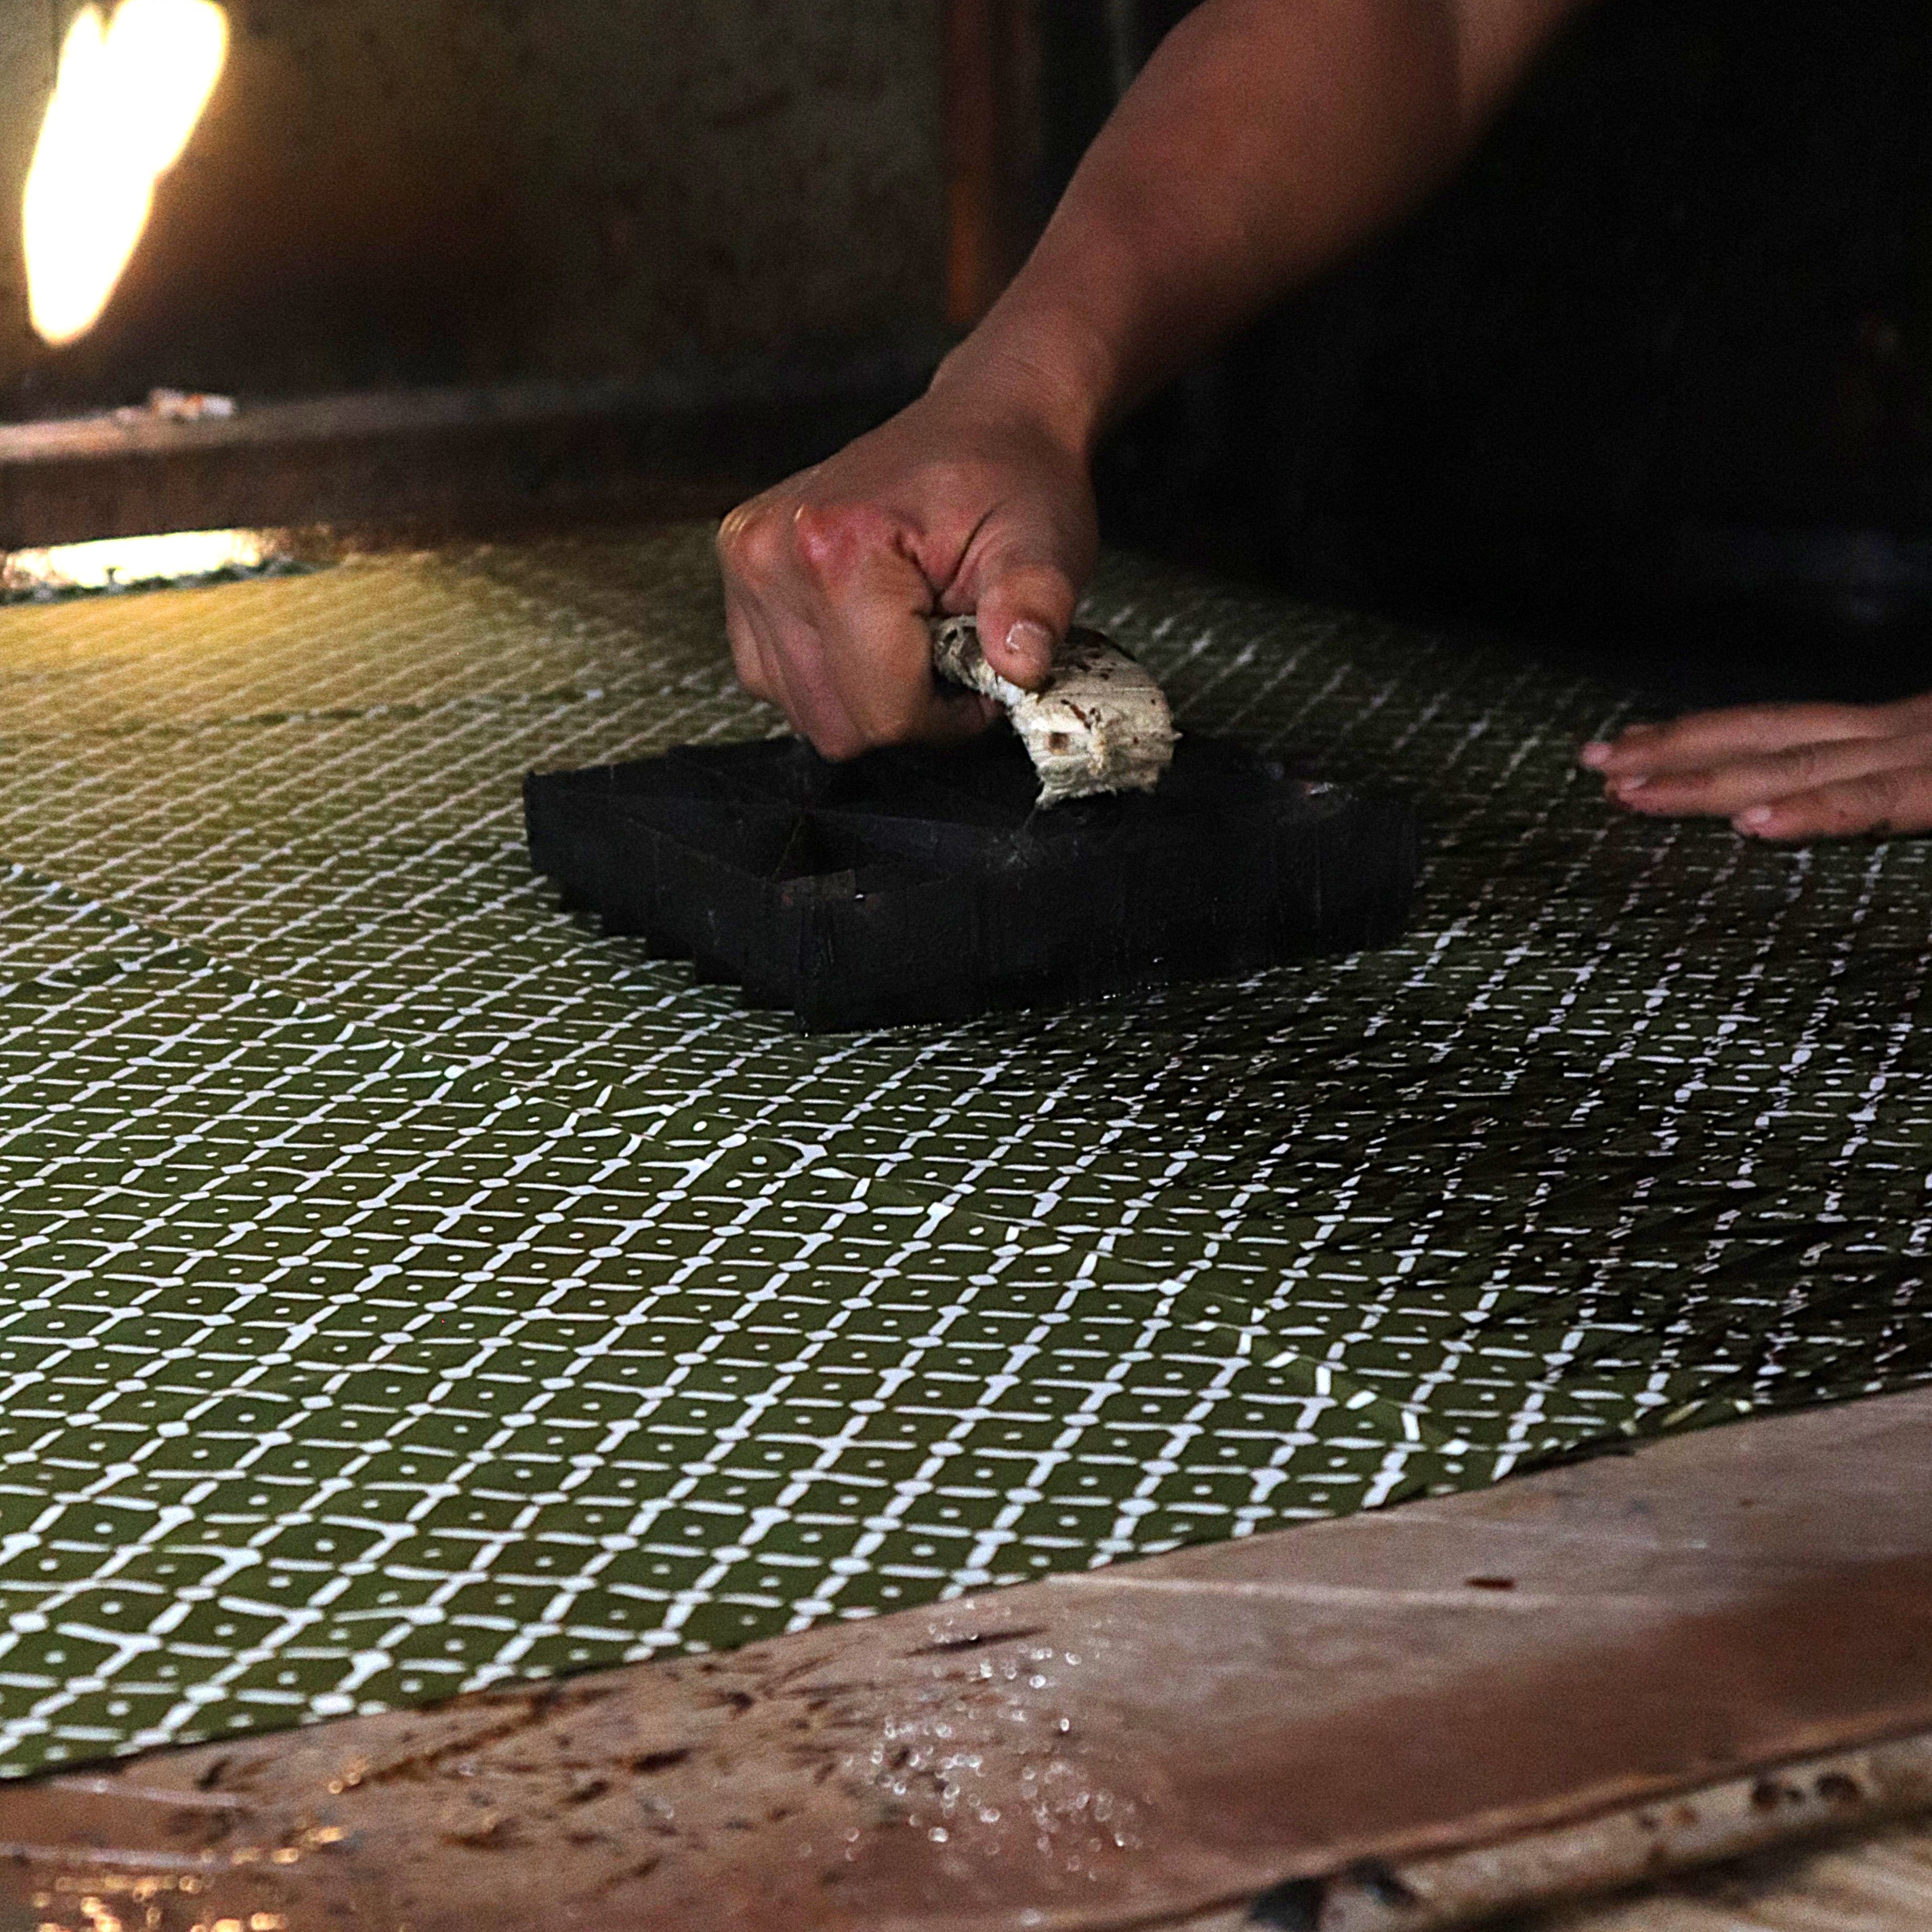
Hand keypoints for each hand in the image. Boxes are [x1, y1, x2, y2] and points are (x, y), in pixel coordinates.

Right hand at [715, 367, 1097, 759]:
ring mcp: (747, 565)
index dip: (946, 716)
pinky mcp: (741, 573)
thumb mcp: (1044, 545)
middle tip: (951, 655)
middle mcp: (772, 556)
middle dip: (904, 711)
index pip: (884, 710)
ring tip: (913, 636)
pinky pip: (777, 681)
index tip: (979, 671)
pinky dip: (833, 675)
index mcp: (839, 548)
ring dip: (868, 696)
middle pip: (837, 724)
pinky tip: (871, 630)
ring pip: (805, 712)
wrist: (985, 422)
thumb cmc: (1012, 480)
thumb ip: (1033, 610)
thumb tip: (1021, 670)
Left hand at [1580, 692, 1931, 838]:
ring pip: (1794, 766)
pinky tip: (1750, 823)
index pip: (1773, 729)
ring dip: (1705, 778)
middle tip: (1594, 761)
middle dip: (1672, 751)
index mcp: (1890, 732)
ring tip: (1632, 791)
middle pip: (1762, 738)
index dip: (1696, 736)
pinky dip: (1810, 812)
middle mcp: (1894, 735)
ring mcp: (1920, 757)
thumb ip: (1878, 784)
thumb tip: (1794, 800)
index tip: (1627, 745)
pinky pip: (1871, 805)